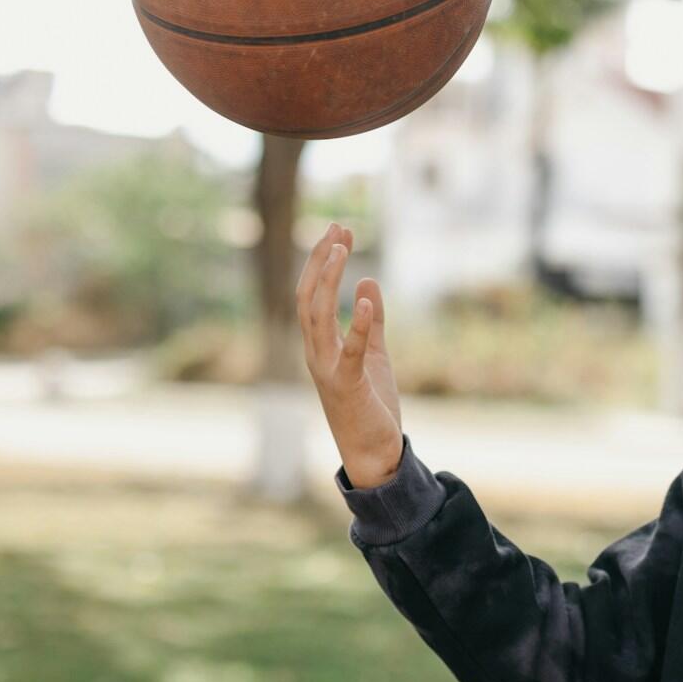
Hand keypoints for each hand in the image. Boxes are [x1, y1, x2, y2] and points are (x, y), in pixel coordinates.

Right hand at [297, 221, 403, 487]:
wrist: (374, 453)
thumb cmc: (370, 405)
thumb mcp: (374, 354)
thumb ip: (371, 321)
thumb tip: (369, 282)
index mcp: (319, 346)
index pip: (312, 294)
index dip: (321, 261)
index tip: (338, 231)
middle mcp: (315, 354)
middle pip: (308, 297)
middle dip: (320, 261)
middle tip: (337, 228)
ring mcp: (327, 369)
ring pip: (317, 316)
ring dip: (328, 281)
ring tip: (341, 249)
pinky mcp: (347, 385)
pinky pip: (348, 350)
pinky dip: (356, 322)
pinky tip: (365, 295)